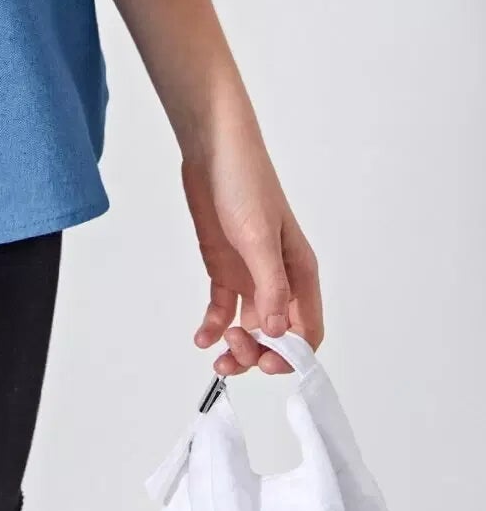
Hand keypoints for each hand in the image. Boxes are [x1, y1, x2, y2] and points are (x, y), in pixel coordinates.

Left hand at [181, 126, 323, 376]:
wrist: (212, 147)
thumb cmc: (245, 181)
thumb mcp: (258, 236)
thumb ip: (270, 286)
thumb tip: (276, 333)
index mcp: (300, 271)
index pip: (307, 329)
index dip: (291, 354)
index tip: (266, 363)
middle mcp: (278, 277)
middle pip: (278, 334)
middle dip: (260, 353)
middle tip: (234, 353)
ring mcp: (250, 272)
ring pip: (251, 325)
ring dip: (237, 346)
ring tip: (216, 354)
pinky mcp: (224, 265)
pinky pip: (224, 306)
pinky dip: (215, 324)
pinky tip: (202, 336)